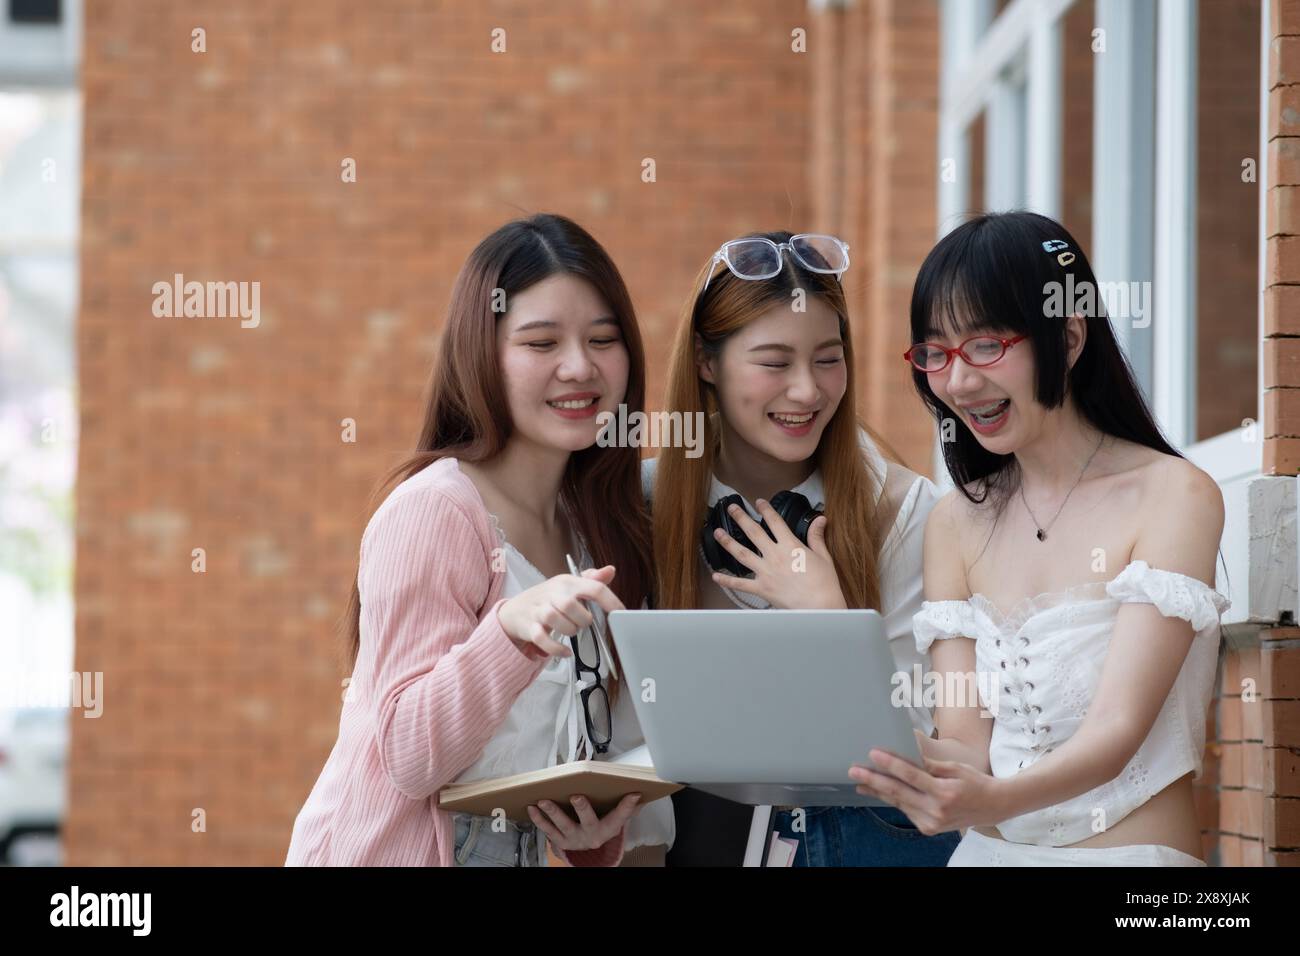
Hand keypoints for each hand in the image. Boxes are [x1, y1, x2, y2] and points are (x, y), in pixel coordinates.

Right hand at [497, 565, 624, 656]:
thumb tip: (611, 571)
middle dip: (583, 620)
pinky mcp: (530, 628)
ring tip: (571, 630)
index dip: (610, 600)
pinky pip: (543, 639)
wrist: (515, 610)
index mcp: (566, 582)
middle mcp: (552, 594)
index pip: (593, 587)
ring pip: (556, 621)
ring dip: (570, 631)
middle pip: (572, 605)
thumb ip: (591, 580)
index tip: (620, 612)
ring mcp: (539, 610)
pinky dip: (557, 648)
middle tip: (582, 622)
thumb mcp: (569, 585)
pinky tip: (566, 652)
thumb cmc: (548, 598)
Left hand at [527, 793, 642, 865]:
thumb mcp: (614, 819)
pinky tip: (531, 808)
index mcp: (608, 828)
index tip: (633, 794)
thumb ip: (625, 807)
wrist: (587, 852)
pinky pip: (548, 830)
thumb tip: (639, 792)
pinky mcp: (560, 841)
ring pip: (563, 826)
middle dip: (582, 808)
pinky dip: (539, 820)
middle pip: (588, 820)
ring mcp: (574, 839)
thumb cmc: (601, 826)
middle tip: (577, 797)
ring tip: (543, 801)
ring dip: (553, 813)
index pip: (620, 816)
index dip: (627, 806)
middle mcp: (592, 835)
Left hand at [709, 499, 845, 608]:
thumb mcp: (823, 556)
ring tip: (717, 533)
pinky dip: (727, 580)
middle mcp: (774, 556)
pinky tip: (716, 576)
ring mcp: (766, 572)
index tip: (758, 502)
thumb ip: (817, 536)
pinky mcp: (761, 589)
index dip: (765, 510)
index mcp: (790, 546)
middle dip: (741, 518)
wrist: (819, 607)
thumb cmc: (824, 583)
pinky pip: (740, 584)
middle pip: (753, 532)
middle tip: (732, 508)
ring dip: (728, 542)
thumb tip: (820, 519)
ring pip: (742, 554)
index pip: (775, 522)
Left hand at [848, 746, 1002, 835]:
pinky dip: (893, 799)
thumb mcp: (954, 768)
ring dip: (878, 791)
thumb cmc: (974, 782)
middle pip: (899, 792)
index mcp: (945, 793)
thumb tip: (905, 754)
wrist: (993, 807)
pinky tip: (879, 791)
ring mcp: (932, 822)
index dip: (890, 764)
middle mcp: (937, 810)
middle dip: (873, 780)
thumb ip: (929, 765)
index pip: (911, 776)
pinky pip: (906, 810)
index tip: (873, 754)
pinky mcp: (929, 828)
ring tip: (860, 781)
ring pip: (899, 803)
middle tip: (854, 771)